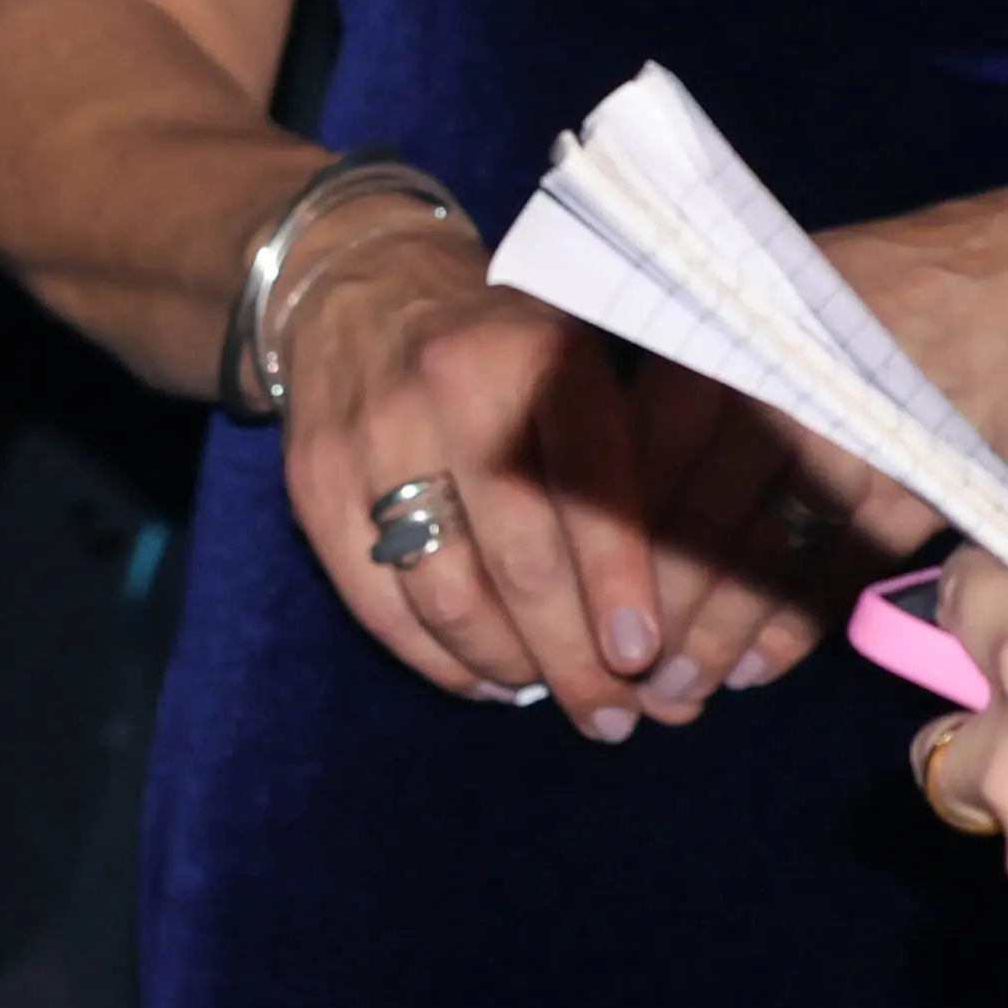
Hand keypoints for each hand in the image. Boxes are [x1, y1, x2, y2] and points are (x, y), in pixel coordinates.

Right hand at [270, 208, 825, 728]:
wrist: (363, 292)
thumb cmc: (514, 350)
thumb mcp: (591, 364)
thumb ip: (647, 470)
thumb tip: (694, 636)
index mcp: (536, 353)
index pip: (587, 481)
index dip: (619, 577)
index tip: (645, 656)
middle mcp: (447, 387)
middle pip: (516, 556)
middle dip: (573, 655)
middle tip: (615, 716)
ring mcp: (369, 436)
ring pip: (444, 590)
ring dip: (507, 665)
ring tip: (553, 698)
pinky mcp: (313, 482)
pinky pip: (377, 601)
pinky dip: (435, 658)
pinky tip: (484, 678)